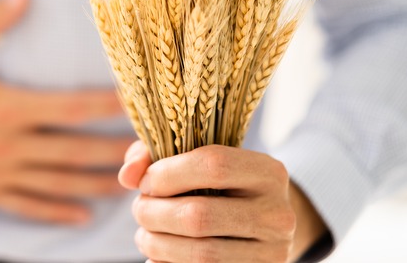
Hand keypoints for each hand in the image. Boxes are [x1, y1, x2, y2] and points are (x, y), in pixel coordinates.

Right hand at [0, 0, 133, 223]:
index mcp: (4, 106)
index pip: (70, 107)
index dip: (108, 105)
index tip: (139, 102)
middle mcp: (5, 144)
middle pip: (74, 150)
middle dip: (117, 151)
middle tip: (154, 152)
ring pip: (57, 183)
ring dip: (97, 184)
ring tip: (133, 185)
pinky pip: (26, 206)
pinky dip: (56, 212)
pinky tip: (83, 215)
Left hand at [119, 141, 327, 261]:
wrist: (263, 227)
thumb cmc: (220, 187)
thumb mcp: (196, 159)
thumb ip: (155, 154)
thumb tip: (128, 176)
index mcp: (267, 172)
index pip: (213, 165)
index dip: (167, 174)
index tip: (146, 182)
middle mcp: (278, 214)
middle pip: (200, 215)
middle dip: (153, 213)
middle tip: (140, 210)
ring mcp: (273, 253)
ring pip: (200, 253)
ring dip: (157, 245)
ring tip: (145, 235)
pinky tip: (160, 256)